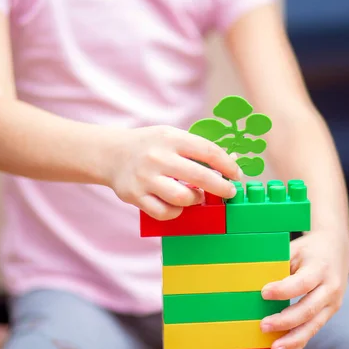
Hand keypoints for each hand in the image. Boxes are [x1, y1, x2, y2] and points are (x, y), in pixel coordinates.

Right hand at [106, 125, 241, 219]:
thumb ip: (198, 149)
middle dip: (221, 187)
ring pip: (183, 198)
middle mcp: (158, 157)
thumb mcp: (172, 137)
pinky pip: (164, 212)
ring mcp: (145, 178)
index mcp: (171, 138)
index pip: (208, 151)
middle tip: (229, 192)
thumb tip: (233, 160)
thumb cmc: (149, 146)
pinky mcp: (135, 196)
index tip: (237, 175)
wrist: (111, 154)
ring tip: (197, 196)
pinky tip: (178, 205)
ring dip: (196, 199)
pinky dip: (176, 212)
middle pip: (200, 176)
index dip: (227, 165)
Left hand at [259, 231, 348, 348]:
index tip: (263, 293)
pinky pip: (314, 329)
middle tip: (263, 326)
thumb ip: (280, 266)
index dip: (283, 290)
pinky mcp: (330, 312)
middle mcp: (330, 287)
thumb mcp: (296, 249)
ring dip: (293, 339)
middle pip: (308, 309)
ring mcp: (333, 302)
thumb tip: (255, 285)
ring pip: (313, 325)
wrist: (338, 248)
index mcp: (320, 268)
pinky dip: (301, 343)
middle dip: (285, 321)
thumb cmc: (310, 249)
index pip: (301, 282)